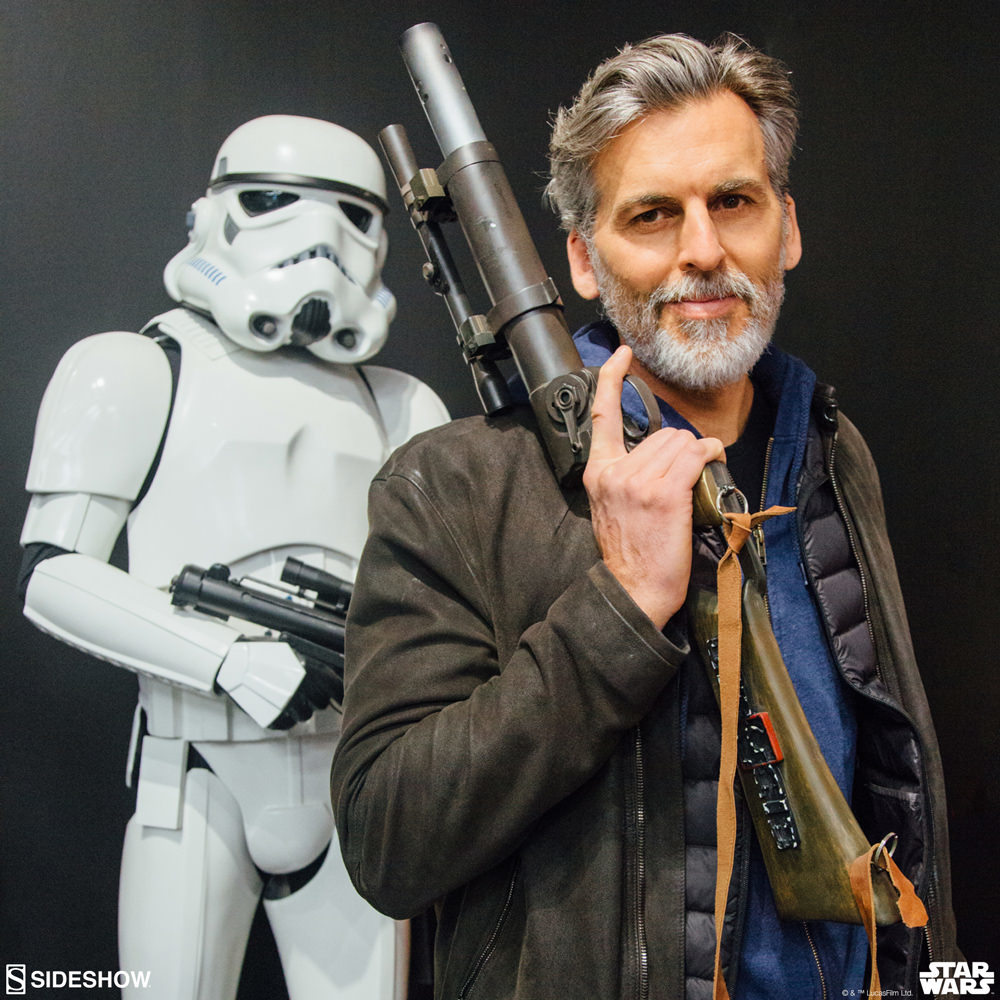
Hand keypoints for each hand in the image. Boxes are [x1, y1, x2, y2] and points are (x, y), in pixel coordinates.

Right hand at [216, 637, 331, 729]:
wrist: (232, 661)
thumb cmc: (262, 652)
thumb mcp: (291, 650)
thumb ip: (312, 664)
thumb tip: (329, 677)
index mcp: (309, 669)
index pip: (334, 687)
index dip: (337, 692)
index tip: (337, 695)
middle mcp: (301, 688)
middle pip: (321, 703)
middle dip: (316, 699)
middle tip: (307, 693)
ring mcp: (286, 704)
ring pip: (305, 715)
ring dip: (301, 709)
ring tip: (290, 698)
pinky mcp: (272, 717)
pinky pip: (288, 725)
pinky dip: (286, 718)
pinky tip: (280, 707)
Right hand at [582, 346, 723, 627]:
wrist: (633, 590)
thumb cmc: (629, 554)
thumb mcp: (611, 508)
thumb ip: (625, 475)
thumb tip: (661, 454)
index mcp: (598, 472)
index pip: (600, 416)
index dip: (610, 379)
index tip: (620, 355)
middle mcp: (615, 471)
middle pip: (661, 433)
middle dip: (680, 449)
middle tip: (684, 478)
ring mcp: (639, 481)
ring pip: (681, 443)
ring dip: (697, 456)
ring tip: (695, 482)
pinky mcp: (665, 494)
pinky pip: (696, 456)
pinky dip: (710, 455)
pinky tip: (713, 462)